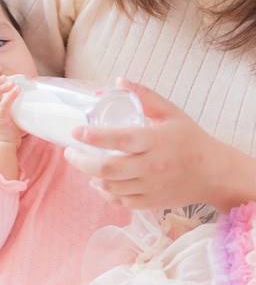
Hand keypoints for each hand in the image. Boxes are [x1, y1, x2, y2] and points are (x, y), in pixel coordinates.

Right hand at [0, 76, 21, 146]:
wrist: (0, 150)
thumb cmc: (4, 139)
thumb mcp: (2, 123)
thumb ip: (8, 114)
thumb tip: (24, 106)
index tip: (0, 81)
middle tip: (5, 78)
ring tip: (10, 82)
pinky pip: (3, 104)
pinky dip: (10, 95)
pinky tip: (16, 90)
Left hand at [63, 78, 246, 210]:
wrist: (215, 174)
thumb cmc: (190, 140)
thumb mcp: (171, 114)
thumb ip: (146, 97)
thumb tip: (119, 81)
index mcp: (156, 142)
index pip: (120, 140)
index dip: (93, 137)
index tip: (75, 131)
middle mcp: (152, 167)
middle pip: (107, 169)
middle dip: (81, 161)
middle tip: (69, 151)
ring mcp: (150, 188)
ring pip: (109, 186)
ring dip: (89, 175)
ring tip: (81, 162)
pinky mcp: (150, 203)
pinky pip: (119, 201)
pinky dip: (103, 192)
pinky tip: (97, 181)